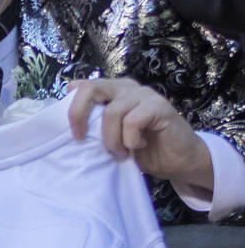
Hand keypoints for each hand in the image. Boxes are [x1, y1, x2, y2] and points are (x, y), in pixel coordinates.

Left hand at [67, 78, 212, 196]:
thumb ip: (95, 125)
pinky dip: (130, 140)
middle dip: (78, 114)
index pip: (82, 86)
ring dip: (112, 140)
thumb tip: (69, 128)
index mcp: (112, 92)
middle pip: (91, 88)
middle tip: (80, 138)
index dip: (70, 106)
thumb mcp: (111, 137)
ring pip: (112, 112)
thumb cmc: (142, 150)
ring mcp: (143, 95)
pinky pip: (132, 121)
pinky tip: (139, 146)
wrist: (179, 160)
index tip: (72, 131)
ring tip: (121, 153)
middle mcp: (126, 88)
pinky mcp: (159, 106)